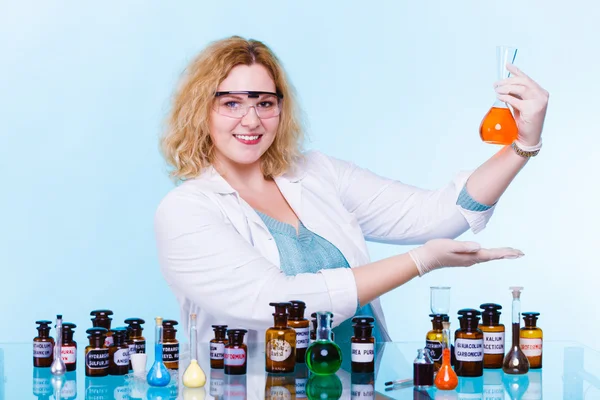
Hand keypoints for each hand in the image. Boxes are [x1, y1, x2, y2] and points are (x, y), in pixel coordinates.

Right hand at [408, 238, 523, 275]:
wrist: (424, 259)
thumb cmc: (435, 250)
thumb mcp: (449, 245)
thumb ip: (464, 246)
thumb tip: (479, 247)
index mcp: (470, 256)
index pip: (492, 254)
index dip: (506, 253)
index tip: (518, 252)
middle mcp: (471, 260)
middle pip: (493, 256)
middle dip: (507, 254)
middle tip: (521, 253)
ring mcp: (467, 260)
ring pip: (488, 257)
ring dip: (500, 255)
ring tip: (511, 253)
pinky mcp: (463, 259)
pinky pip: (481, 257)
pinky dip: (491, 255)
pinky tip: (492, 254)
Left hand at [494, 63, 548, 146]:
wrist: (528, 138)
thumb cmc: (524, 122)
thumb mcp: (520, 105)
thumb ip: (516, 95)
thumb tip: (503, 86)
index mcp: (540, 92)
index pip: (527, 78)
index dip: (516, 71)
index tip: (507, 65)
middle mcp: (542, 95)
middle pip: (523, 81)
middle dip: (507, 80)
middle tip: (496, 84)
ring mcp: (539, 102)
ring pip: (520, 88)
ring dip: (506, 87)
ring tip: (496, 90)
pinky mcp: (533, 109)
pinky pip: (516, 100)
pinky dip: (506, 97)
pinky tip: (500, 97)